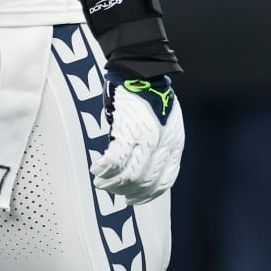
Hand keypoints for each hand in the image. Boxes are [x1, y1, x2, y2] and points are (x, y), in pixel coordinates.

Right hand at [90, 69, 184, 204]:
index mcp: (174, 143)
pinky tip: (97, 169)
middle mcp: (161, 145)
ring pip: (129, 176)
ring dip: (112, 184)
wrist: (144, 70)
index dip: (147, 195)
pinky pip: (114, 160)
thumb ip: (162, 143)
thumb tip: (146, 164)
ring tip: (102, 182)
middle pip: (144, 183)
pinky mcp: (127, 130)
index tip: (133, 199)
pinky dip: (104, 169)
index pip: (163, 181)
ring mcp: (144, 139)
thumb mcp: (170, 121)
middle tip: (114, 191)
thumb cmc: (154, 92)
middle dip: (127, 192)